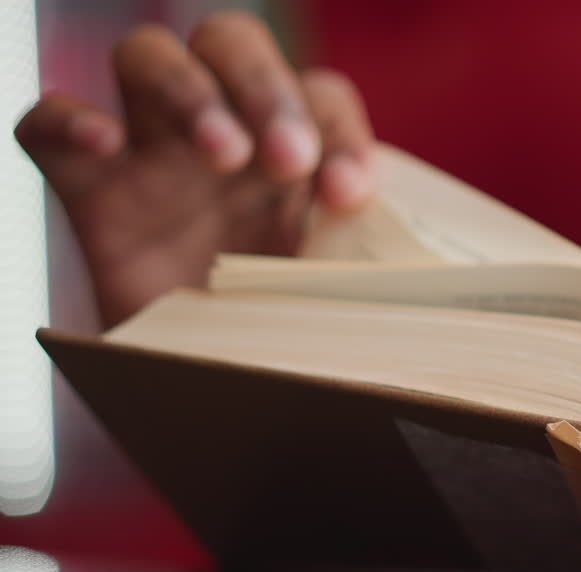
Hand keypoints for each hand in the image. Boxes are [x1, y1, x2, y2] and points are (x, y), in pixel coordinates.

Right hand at [15, 10, 374, 326]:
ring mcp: (149, 154)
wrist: (210, 394)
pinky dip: (68, 118)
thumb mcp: (330, 299)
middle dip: (265, 89)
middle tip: (287, 160)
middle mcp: (222, 134)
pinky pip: (48, 123)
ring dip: (190, 91)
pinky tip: (103, 143)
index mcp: (291, 151)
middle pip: (232, 43)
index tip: (349, 195)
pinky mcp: (87, 189)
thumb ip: (358, 267)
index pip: (319, 95)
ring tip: (223, 154)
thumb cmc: (282, 336)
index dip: (338, 131)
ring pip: (147, 57)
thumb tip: (409, 284)